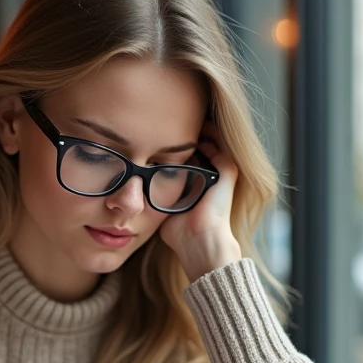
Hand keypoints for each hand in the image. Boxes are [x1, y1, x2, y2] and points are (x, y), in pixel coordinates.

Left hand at [158, 120, 242, 281]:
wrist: (199, 243)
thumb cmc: (180, 234)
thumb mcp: (164, 211)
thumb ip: (156, 200)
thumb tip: (135, 196)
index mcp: (199, 187)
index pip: (189, 161)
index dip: (177, 148)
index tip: (161, 135)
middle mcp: (212, 180)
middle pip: (202, 150)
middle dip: (188, 136)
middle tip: (171, 122)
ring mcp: (221, 177)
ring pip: (214, 146)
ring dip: (201, 133)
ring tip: (187, 119)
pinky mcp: (227, 175)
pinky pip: (221, 149)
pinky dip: (212, 136)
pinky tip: (200, 126)